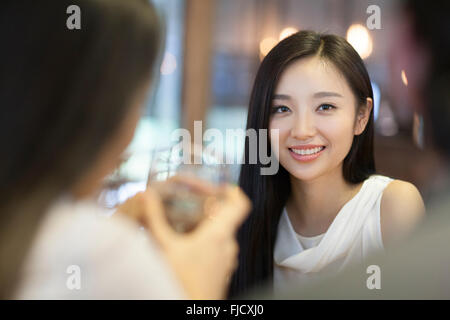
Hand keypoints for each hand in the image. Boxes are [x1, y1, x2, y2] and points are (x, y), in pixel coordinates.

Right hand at [116, 177, 250, 299]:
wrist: (190, 309)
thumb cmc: (182, 282)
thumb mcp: (164, 246)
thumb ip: (154, 219)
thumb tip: (146, 196)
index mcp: (220, 234)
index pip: (240, 204)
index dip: (233, 191)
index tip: (222, 186)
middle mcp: (229, 246)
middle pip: (227, 218)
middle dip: (210, 210)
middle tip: (192, 204)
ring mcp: (227, 261)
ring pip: (222, 235)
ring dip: (207, 228)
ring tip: (185, 226)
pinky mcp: (222, 272)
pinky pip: (219, 250)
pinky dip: (206, 243)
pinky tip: (186, 248)